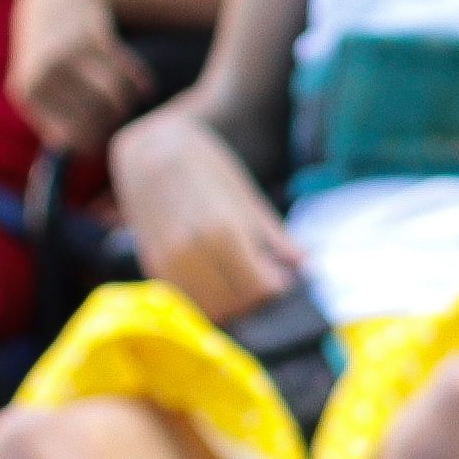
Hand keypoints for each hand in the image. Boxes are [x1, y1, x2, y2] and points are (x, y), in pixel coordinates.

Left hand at [5, 0, 154, 151]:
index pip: (70, 138)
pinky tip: (145, 88)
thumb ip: (59, 122)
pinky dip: (141, 84)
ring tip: (130, 103)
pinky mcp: (94, 36)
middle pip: (94, 119)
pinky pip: (128, 73)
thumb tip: (86, 156)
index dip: (94, 145)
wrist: (55, 0)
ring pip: (115, 97)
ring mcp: (69, 53)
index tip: (106, 141)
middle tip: (118, 118)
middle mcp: (44, 73)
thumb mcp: (43, 87)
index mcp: (28, 92)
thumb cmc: (53, 57)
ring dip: (129, 104)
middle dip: (113, 124)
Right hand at [107, 104, 300, 321]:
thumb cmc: (207, 167)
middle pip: (237, 303)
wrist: (151, 149)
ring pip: (209, 309)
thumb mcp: (247, 198)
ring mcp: (167, 260)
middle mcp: (191, 250)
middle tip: (264, 281)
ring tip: (241, 281)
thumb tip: (307, 267)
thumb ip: (276, 238)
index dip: (278, 289)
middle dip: (256, 299)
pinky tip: (217, 281)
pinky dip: (206, 300)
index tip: (283, 278)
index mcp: (224, 231)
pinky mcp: (152, 264)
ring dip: (231, 305)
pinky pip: (186, 300)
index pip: (261, 287)